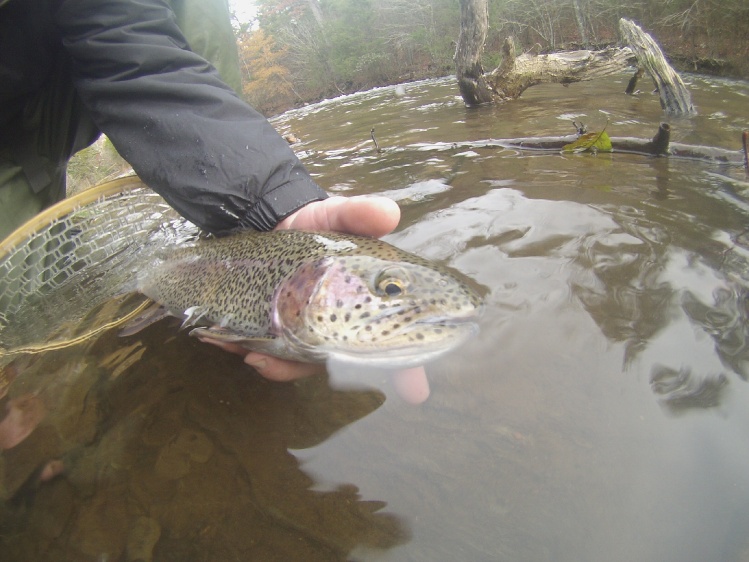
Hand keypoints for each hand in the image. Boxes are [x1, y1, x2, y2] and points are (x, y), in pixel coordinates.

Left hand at [199, 195, 429, 401]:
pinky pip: (267, 349)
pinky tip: (226, 340)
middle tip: (269, 360)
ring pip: (296, 363)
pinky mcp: (276, 327)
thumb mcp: (336, 215)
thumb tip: (389, 213)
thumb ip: (358, 215)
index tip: (416, 392)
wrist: (270, 219)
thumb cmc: (314, 223)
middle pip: (332, 362)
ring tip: (244, 350)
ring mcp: (306, 331)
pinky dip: (246, 348)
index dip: (407, 368)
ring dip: (271, 364)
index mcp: (362, 305)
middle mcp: (338, 325)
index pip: (390, 341)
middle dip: (300, 369)